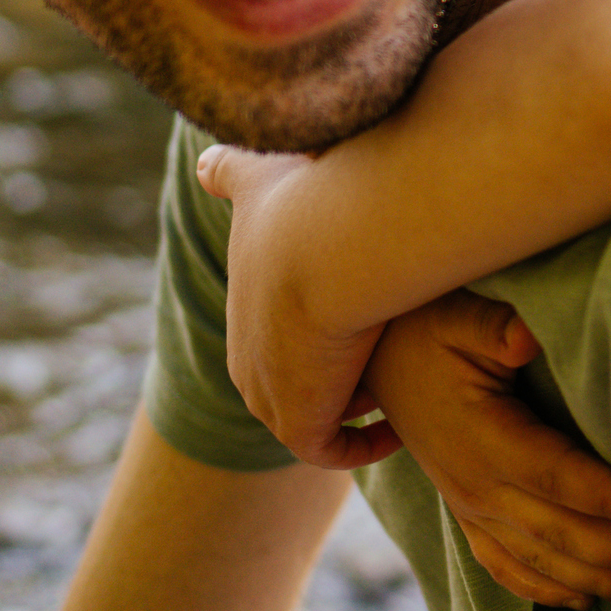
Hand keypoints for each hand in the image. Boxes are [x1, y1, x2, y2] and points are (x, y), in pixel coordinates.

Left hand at [195, 144, 399, 471]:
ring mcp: (268, 395)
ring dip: (357, 400)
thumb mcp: (258, 177)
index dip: (305, 332)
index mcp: (244, 303)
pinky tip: (405, 422)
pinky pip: (334, 447)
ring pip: (316, 410)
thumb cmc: (304, 202)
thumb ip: (230, 171)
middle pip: (294, 375)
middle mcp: (247, 356)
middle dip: (339, 369)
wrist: (325, 244)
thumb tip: (202, 162)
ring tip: (408, 384)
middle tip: (393, 352)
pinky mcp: (297, 424)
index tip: (348, 325)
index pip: (271, 330)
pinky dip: (366, 440)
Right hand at [368, 291, 610, 610]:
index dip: (602, 493)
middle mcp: (475, 486)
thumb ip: (495, 328)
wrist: (373, 362)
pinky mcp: (465, 517)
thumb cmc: (427, 332)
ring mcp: (468, 508)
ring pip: (537, 559)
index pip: (556, 474)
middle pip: (555, 530)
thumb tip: (528, 336)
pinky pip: (505, 568)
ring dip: (590, 579)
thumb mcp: (459, 317)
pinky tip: (584, 600)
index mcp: (483, 438)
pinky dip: (545, 590)